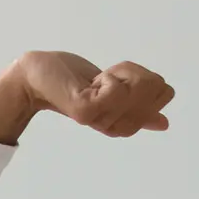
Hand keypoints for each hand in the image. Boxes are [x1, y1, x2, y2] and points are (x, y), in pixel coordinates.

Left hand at [19, 52, 174, 136]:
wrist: (35, 76)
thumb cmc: (71, 80)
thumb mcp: (111, 90)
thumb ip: (136, 106)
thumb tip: (163, 123)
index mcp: (121, 120)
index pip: (162, 98)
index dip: (149, 77)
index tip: (124, 75)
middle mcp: (110, 123)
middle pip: (153, 94)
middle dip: (138, 74)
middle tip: (111, 75)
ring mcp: (97, 118)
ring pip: (136, 91)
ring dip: (123, 74)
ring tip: (102, 77)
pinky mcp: (85, 111)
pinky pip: (116, 91)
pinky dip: (111, 77)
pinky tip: (94, 80)